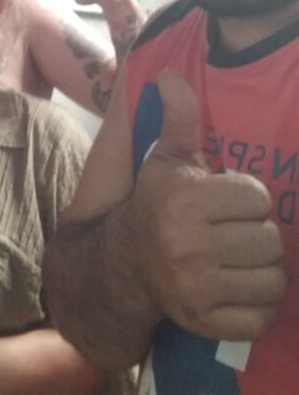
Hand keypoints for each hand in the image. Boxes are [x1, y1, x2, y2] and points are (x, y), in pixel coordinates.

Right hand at [133, 69, 285, 340]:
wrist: (121, 264)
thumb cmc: (153, 204)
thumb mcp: (165, 158)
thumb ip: (178, 117)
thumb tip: (170, 73)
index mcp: (182, 200)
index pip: (256, 198)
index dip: (248, 199)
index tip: (228, 203)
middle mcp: (188, 244)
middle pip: (269, 240)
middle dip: (258, 235)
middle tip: (236, 233)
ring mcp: (196, 286)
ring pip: (272, 279)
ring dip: (263, 270)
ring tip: (240, 260)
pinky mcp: (204, 320)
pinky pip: (261, 316)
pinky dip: (257, 306)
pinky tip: (237, 288)